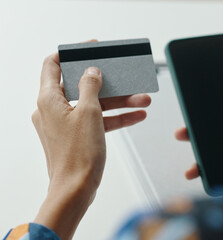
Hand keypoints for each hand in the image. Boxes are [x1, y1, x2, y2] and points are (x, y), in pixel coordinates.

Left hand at [32, 53, 150, 239]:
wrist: (76, 189)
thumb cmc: (77, 155)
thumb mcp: (89, 113)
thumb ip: (91, 87)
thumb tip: (92, 72)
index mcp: (49, 99)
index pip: (54, 64)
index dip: (72, 53)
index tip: (92, 48)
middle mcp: (54, 109)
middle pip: (82, 86)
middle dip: (110, 83)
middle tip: (126, 77)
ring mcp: (66, 123)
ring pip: (94, 104)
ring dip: (119, 101)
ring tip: (142, 99)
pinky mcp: (78, 135)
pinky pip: (98, 120)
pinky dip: (115, 117)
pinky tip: (137, 115)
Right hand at [174, 104, 222, 179]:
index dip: (216, 109)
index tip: (200, 109)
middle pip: (218, 134)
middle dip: (198, 134)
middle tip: (183, 133)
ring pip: (216, 155)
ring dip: (199, 159)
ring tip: (191, 167)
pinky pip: (220, 172)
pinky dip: (207, 174)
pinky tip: (200, 176)